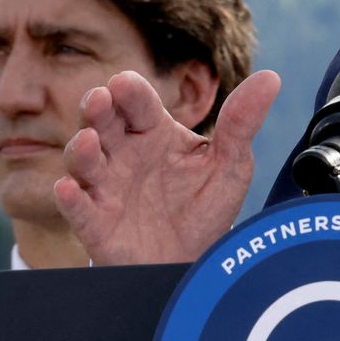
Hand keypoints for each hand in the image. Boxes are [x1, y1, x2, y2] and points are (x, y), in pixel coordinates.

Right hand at [55, 69, 280, 264]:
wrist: (193, 262)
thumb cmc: (205, 207)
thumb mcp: (230, 164)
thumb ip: (242, 123)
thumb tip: (271, 78)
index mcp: (154, 132)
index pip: (137, 102)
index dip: (129, 91)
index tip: (125, 83)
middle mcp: (124, 153)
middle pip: (102, 122)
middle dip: (97, 109)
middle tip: (100, 99)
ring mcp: (107, 186)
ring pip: (83, 160)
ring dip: (81, 149)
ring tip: (89, 142)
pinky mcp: (96, 222)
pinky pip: (77, 208)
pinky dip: (69, 199)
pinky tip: (68, 189)